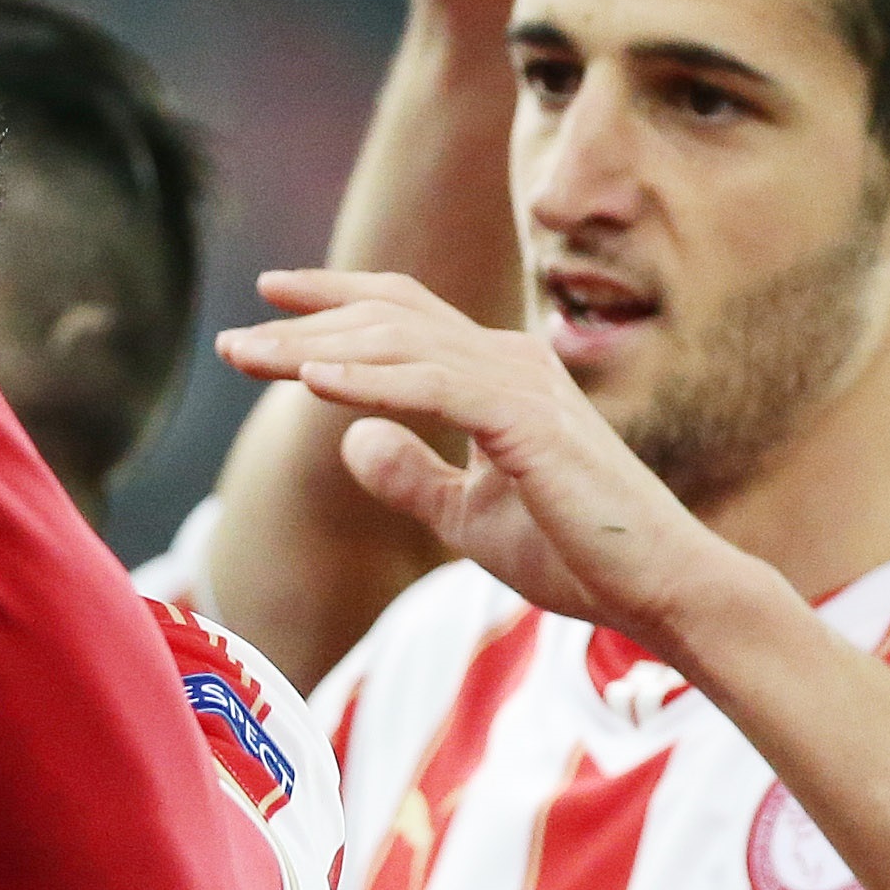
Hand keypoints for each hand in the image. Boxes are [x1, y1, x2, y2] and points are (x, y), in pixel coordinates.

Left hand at [213, 271, 749, 652]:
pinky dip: (372, 381)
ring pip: (400, 344)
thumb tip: (351, 438)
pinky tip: (313, 384)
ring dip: (316, 348)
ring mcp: (524, 386)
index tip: (266, 301)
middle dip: (303, 326)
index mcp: (497, 376)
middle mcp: (510, 362)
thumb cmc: (577, 552)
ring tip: (249, 357)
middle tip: (231, 343)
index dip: (333, 300)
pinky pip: (436, 386)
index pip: (402, 314)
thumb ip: (410, 475)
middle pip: (388, 319)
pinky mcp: (531, 423)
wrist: (657, 589)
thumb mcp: (465, 515)